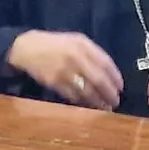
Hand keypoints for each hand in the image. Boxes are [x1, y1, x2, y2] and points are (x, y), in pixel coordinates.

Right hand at [6, 30, 122, 108]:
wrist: (27, 48)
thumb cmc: (56, 45)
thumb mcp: (75, 41)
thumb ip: (92, 53)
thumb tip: (110, 73)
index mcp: (82, 44)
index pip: (105, 63)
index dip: (115, 77)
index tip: (121, 88)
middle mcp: (75, 56)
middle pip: (98, 79)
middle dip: (109, 93)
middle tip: (115, 102)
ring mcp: (64, 70)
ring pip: (86, 90)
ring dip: (98, 101)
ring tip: (105, 108)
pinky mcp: (54, 82)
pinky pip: (72, 95)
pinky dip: (82, 102)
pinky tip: (88, 106)